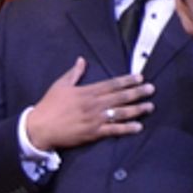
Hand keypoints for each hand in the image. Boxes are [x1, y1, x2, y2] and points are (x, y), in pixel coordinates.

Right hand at [25, 57, 153, 151]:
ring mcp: (94, 119)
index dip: (127, 80)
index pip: (112, 84)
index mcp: (87, 91)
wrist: (40, 127)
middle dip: (137, 93)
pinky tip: (138, 127)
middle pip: (120, 97)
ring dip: (137, 110)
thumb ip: (74, 73)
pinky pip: (113, 130)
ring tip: (149, 107)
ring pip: (120, 113)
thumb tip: (82, 60)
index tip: (140, 77)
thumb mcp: (60, 85)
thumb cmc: (49, 105)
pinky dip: (126, 128)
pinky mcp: (93, 133)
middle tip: (152, 89)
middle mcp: (93, 104)